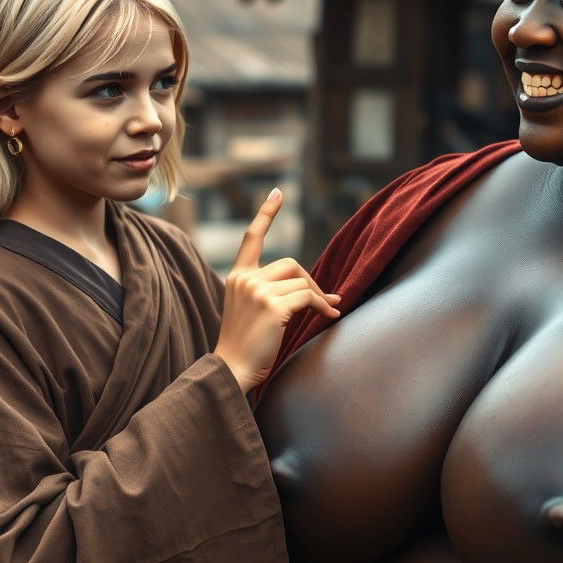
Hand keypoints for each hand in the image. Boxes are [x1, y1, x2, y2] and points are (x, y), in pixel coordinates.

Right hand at [214, 188, 339, 393]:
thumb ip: (273, 293)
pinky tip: (330, 316)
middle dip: (311, 281)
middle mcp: (244, 279)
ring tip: (327, 312)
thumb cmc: (247, 346)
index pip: (252, 238)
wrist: (233, 369)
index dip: (267, 214)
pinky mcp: (271, 306)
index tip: (278, 193)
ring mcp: (257, 291)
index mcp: (237, 277)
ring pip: (302, 281)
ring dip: (319, 297)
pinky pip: (308, 298)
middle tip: (325, 301)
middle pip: (291, 264)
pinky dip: (323, 306)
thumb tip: (325, 292)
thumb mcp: (253, 310)